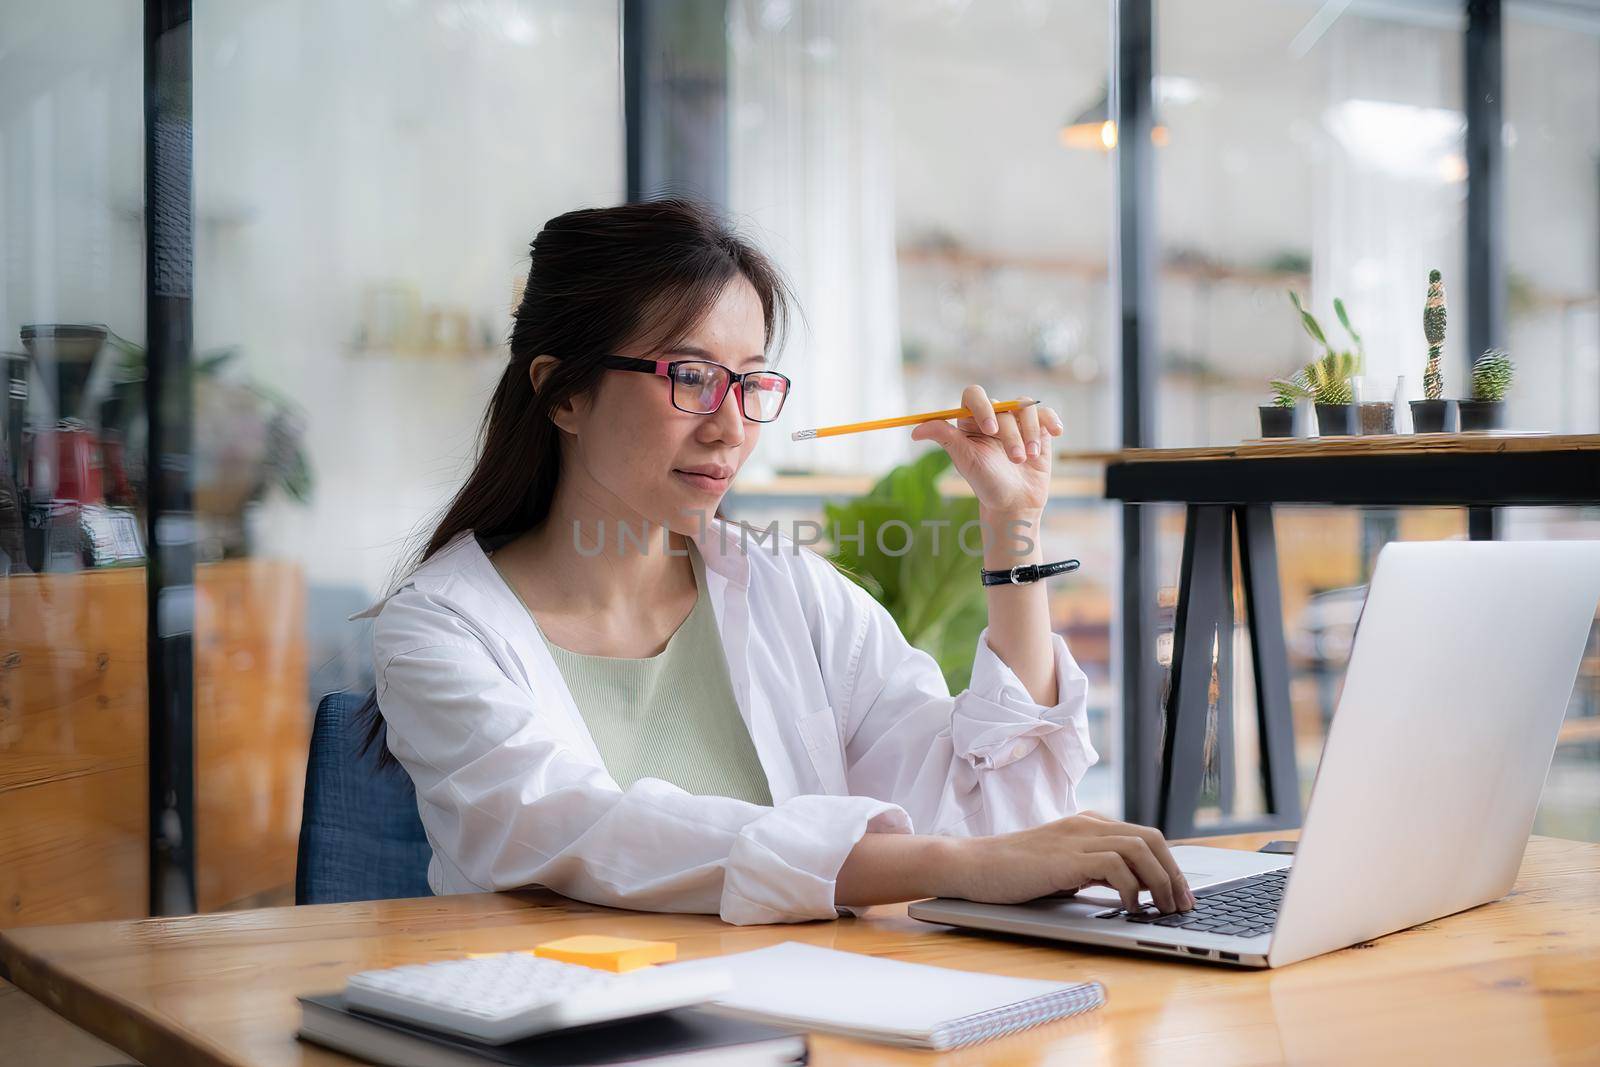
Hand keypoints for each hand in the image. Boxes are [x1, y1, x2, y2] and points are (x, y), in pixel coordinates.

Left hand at [908, 385, 1063, 516]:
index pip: (974, 395)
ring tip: (1029, 458)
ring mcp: (1017, 422)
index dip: (982, 407)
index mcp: (971, 420)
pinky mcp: (1038, 429)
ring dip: (1030, 433)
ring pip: (1026, 408)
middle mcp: (994, 416)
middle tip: (1014, 458)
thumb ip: (943, 438)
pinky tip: (1056, 433)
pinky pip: (1046, 414)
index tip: (990, 430)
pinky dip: (1051, 420)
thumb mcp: (964, 460)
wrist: (1015, 503)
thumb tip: (915, 431)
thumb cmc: (985, 482)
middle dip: (1010, 435)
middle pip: (1004, 405)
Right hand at [949, 811, 1194, 913]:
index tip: (1180, 895)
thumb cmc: (1012, 871)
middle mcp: (1087, 825)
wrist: (972, 865)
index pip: (1145, 836)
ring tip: (1162, 909)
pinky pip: (1114, 866)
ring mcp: (1076, 838)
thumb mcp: (1062, 866)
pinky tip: (1129, 908)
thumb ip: (1093, 868)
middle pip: (1151, 838)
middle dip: (1173, 873)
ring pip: (1139, 848)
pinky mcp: (1065, 858)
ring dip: (1159, 882)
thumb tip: (1132, 888)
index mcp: (1088, 824)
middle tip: (1181, 905)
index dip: (1170, 866)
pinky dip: (1131, 888)